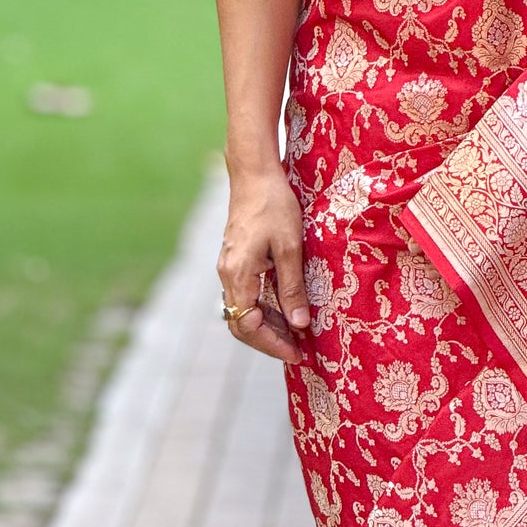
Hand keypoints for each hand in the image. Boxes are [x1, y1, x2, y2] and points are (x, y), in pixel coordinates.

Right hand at [218, 167, 311, 365]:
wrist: (254, 174)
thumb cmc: (274, 205)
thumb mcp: (290, 247)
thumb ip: (292, 287)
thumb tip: (299, 324)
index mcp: (237, 275)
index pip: (248, 326)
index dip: (273, 344)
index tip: (298, 353)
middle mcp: (227, 275)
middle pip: (242, 324)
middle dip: (270, 341)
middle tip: (299, 351)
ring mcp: (229, 267)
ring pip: (244, 310)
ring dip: (268, 326)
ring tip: (297, 335)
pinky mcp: (235, 260)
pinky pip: (246, 295)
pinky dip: (265, 308)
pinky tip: (286, 310)